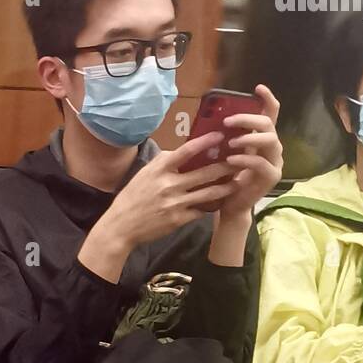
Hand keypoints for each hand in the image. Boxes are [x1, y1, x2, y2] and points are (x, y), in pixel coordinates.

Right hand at [88, 130, 236, 249]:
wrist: (121, 226)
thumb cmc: (133, 197)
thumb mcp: (145, 173)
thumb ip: (164, 162)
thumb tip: (183, 151)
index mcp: (160, 169)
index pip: (187, 151)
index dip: (205, 142)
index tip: (220, 136)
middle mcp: (169, 184)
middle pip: (205, 173)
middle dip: (225, 166)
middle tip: (240, 160)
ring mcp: (175, 203)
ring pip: (208, 193)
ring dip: (225, 187)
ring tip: (238, 182)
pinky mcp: (178, 220)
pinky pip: (201, 210)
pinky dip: (212, 205)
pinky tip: (222, 201)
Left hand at [218, 85, 282, 219]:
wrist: (232, 205)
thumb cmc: (228, 178)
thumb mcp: (227, 153)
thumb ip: (228, 137)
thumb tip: (216, 117)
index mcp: (263, 139)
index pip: (271, 114)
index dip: (267, 99)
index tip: (258, 88)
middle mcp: (273, 148)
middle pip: (269, 124)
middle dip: (248, 119)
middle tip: (228, 121)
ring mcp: (275, 162)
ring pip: (270, 140)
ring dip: (249, 138)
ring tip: (230, 142)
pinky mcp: (272, 177)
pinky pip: (261, 163)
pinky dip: (245, 159)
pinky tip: (231, 160)